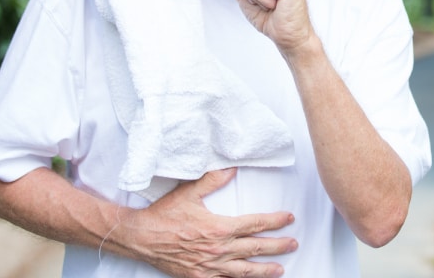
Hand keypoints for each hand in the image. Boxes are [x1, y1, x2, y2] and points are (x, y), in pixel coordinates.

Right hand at [121, 168, 296, 277]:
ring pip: (244, 270)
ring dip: (265, 270)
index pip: (255, 224)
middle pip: (256, 248)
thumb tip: (232, 167)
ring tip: (280, 269)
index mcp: (219, 227)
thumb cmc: (164, 215)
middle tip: (293, 243)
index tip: (289, 218)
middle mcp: (218, 249)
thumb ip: (213, 179)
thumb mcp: (189, 192)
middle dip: (278, 246)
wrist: (140, 237)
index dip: (275, 221)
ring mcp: (209, 266)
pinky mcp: (199, 277)